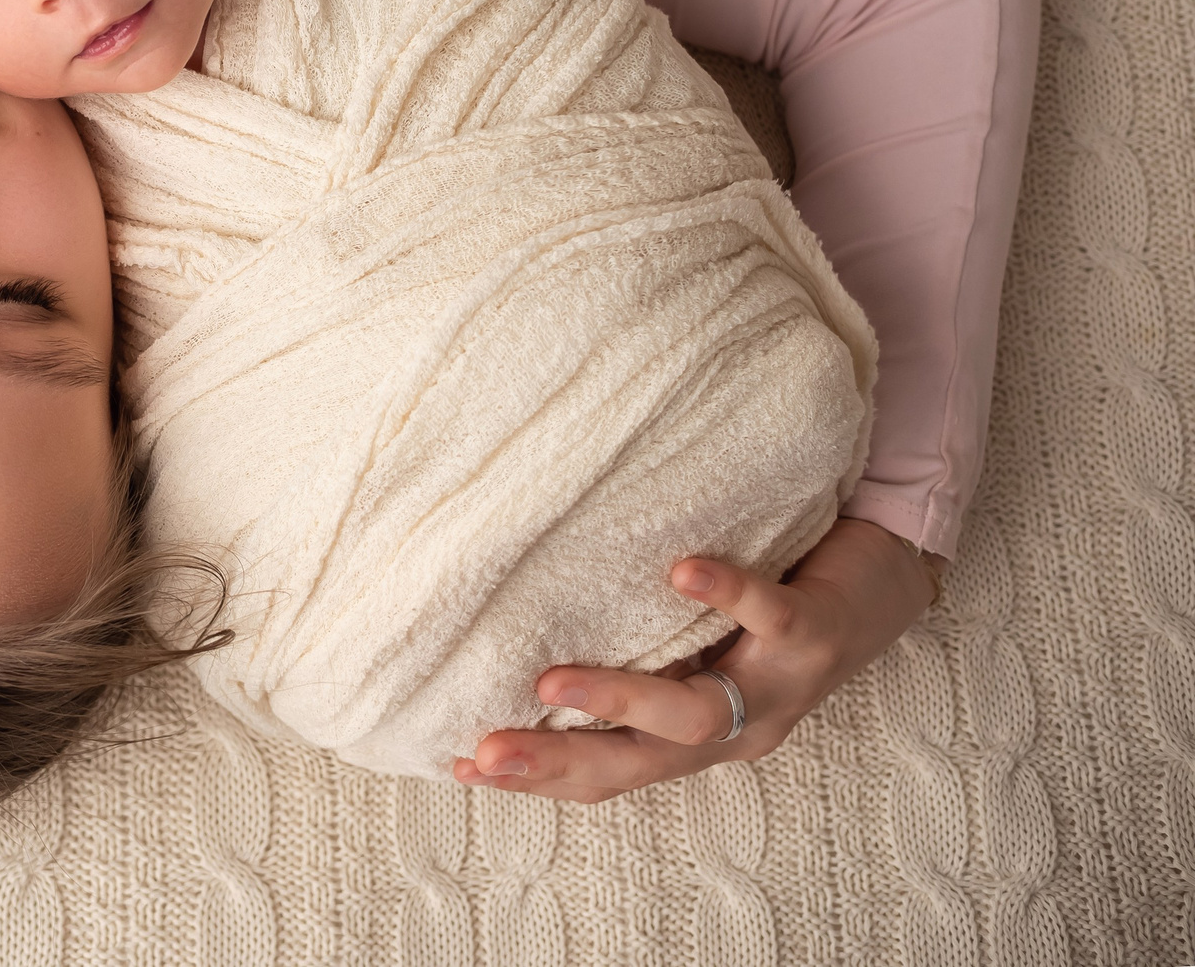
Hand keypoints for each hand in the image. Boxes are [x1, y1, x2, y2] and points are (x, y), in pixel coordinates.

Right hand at [451, 519, 938, 802]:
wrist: (886, 582)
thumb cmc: (772, 613)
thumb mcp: (695, 650)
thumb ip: (637, 656)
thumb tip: (533, 642)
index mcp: (698, 737)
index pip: (608, 772)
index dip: (537, 778)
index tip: (462, 765)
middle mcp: (737, 725)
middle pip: (641, 763)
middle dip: (559, 764)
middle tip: (488, 753)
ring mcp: (778, 683)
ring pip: (696, 715)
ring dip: (620, 702)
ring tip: (552, 685)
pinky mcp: (816, 631)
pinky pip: (770, 617)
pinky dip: (725, 595)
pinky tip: (681, 571)